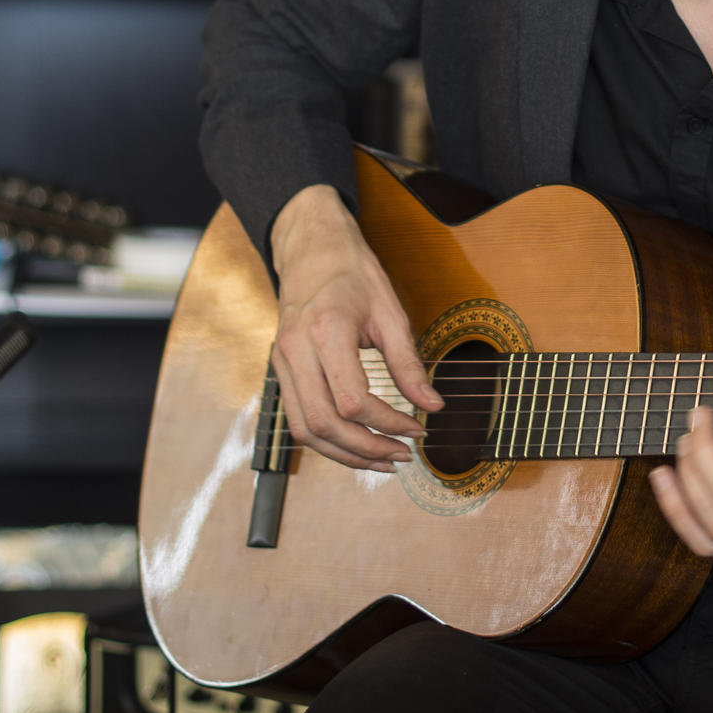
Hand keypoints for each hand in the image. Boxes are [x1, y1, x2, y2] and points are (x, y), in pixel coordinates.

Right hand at [268, 184, 441, 472]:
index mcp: (326, 332)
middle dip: (366, 449)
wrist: (312, 252)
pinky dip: (329, 441)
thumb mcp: (390, 313)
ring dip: (345, 455)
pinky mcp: (280, 372)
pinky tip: (358, 444)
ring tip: (383, 460)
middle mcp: (296, 352)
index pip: (354, 400)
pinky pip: (298, 420)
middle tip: (402, 455)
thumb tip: (433, 406)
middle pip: (324, 424)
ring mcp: (282, 364)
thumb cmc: (354, 276)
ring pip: (305, 431)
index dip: (389, 423)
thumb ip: (408, 364)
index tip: (418, 428)